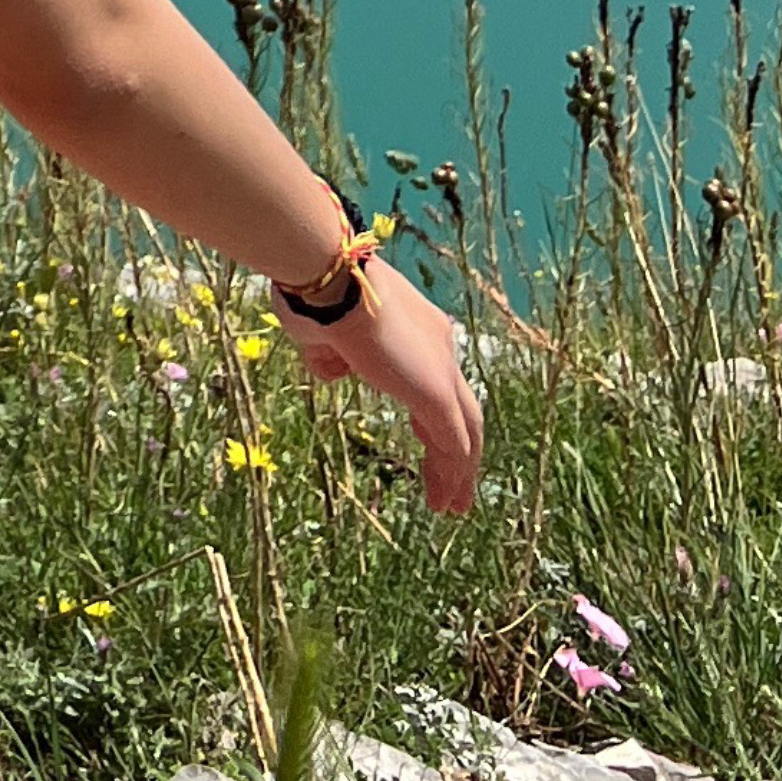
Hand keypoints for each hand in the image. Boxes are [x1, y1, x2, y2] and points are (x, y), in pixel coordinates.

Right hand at [291, 258, 481, 512]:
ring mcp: (441, 368)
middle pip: (462, 409)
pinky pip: (454, 443)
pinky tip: (445, 498)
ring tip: (451, 506)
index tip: (424, 440)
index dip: (432, 411)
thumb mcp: (320, 331)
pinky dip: (453, 472)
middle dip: (459, 450)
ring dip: (459, 471)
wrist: (328, 274)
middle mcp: (439, 345)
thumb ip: (332, 355)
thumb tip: (337, 369)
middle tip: (454, 486)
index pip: (435, 375)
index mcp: (416, 326)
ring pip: (466, 430)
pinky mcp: (436, 392)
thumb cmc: (315, 293)